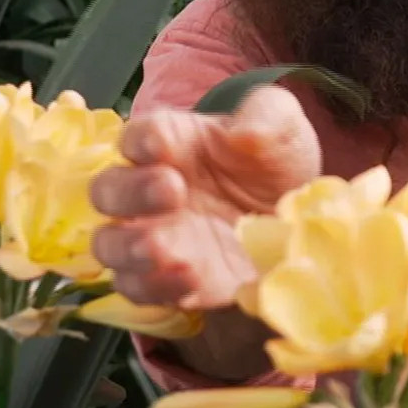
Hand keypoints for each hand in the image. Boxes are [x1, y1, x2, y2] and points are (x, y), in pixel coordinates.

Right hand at [89, 86, 320, 377]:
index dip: (142, 139)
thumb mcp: (282, 128)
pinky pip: (143, 290)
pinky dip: (158, 287)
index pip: (138, 135)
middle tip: (172, 190)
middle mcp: (148, 190)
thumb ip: (266, 117)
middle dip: (131, 191)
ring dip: (129, 248)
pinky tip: (190, 280)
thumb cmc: (275, 162)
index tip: (160, 144)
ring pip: (110, 246)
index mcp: (170, 142)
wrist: (299, 217)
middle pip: (109, 190)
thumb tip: (245, 133)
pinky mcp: (172, 282)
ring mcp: (155, 239)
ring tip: (162, 248)